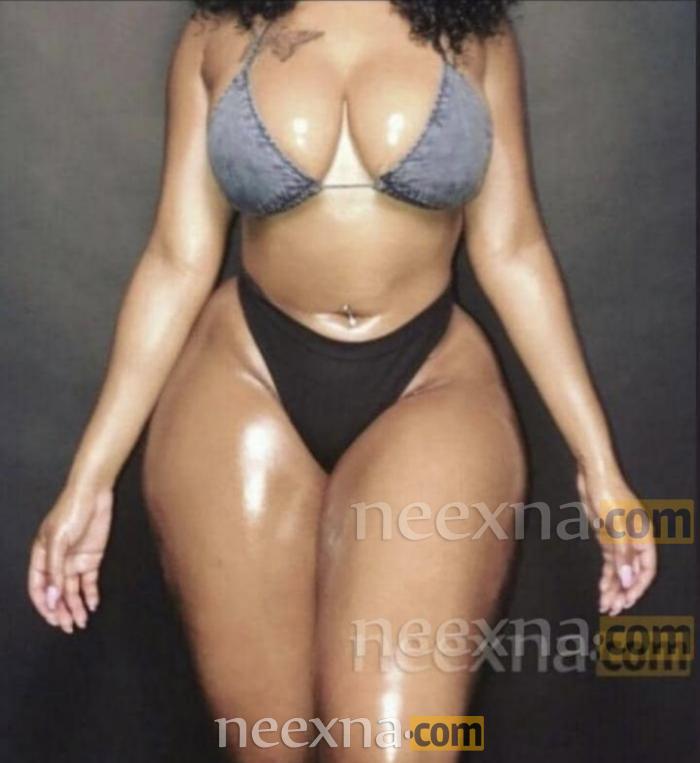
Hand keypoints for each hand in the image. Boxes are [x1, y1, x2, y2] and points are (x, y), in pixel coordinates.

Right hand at [28, 484, 112, 632]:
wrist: (94, 494)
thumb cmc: (71, 511)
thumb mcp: (59, 541)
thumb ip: (56, 570)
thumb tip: (52, 597)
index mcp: (41, 557)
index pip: (38, 587)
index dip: (44, 604)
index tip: (53, 619)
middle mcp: (57, 562)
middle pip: (57, 593)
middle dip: (61, 611)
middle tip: (69, 627)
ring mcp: (74, 561)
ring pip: (73, 590)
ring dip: (76, 606)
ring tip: (81, 622)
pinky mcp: (91, 558)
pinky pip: (89, 581)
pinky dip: (90, 594)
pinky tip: (92, 605)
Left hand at [576, 466, 656, 615]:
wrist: (593, 473)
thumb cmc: (608, 493)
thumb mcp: (615, 525)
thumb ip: (622, 554)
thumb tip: (628, 580)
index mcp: (644, 538)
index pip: (647, 569)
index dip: (638, 587)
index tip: (626, 602)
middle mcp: (634, 541)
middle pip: (632, 573)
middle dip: (623, 592)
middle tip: (612, 609)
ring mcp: (620, 540)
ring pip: (620, 570)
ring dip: (613, 587)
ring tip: (605, 604)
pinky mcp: (607, 536)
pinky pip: (609, 562)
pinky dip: (606, 575)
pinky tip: (602, 588)